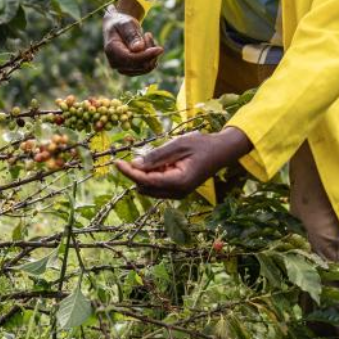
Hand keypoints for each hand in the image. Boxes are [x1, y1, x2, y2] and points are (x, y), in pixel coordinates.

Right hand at [102, 0, 162, 75]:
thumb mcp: (127, 24)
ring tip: (146, 37)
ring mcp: (123, 69)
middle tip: (148, 34)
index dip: (146, 55)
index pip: (131, 59)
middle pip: (141, 65)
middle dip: (150, 50)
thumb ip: (131, 35)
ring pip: (146, 67)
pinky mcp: (131, 70)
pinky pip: (148, 67)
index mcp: (111, 50)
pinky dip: (151, 56)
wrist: (118, 28)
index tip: (160, 49)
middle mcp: (115, 63)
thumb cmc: (122, 23)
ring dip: (151, 52)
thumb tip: (138, 48)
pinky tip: (147, 45)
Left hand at [115, 128, 253, 198]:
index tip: (117, 162)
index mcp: (179, 182)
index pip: (147, 180)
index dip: (130, 172)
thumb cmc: (202, 145)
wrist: (221, 151)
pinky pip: (158, 186)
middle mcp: (178, 192)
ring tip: (153, 158)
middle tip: (131, 156)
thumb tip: (135, 165)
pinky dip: (152, 175)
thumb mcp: (178, 145)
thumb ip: (157, 156)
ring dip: (144, 175)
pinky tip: (160, 163)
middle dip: (135, 174)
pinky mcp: (178, 190)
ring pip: (150, 188)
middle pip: (146, 187)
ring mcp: (178, 193)